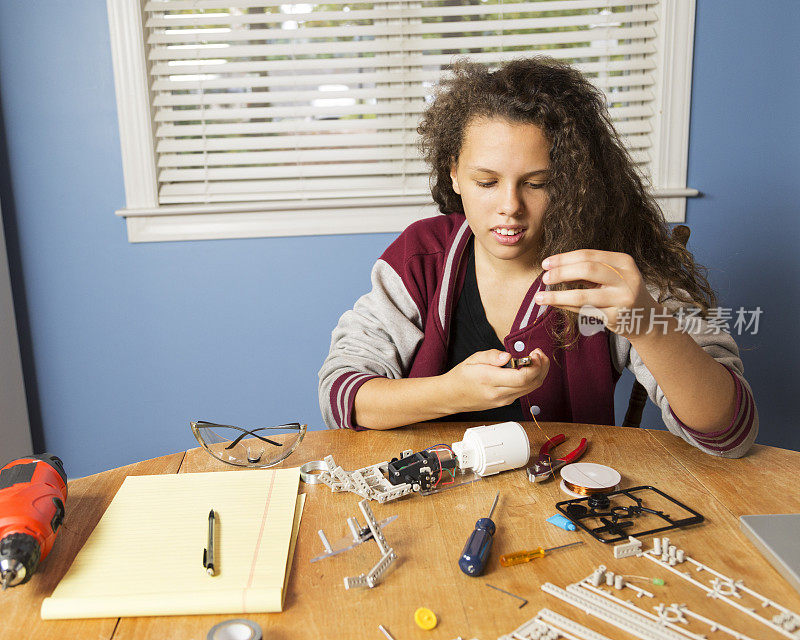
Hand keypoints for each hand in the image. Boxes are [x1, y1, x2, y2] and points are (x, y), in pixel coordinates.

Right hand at [443, 348, 549, 412]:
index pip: (521, 378)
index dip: (534, 366)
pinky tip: (529, 369)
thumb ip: (491, 356)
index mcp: (490, 380)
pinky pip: (524, 391)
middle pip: (531, 384)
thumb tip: (508, 356)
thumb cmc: (461, 376)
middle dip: (541, 367)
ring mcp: (503, 400)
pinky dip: (532, 379)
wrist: (451, 396)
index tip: (534, 353)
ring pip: (531, 389)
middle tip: (539, 353)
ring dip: (539, 374)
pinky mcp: (505, 402)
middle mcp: (499, 394)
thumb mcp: (472, 359)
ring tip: (537, 359)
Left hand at [534, 249, 660, 339]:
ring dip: (557, 296)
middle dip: (561, 273)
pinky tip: (554, 304)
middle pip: (587, 270)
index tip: (545, 263)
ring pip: (582, 295)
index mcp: (624, 262)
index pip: (588, 255)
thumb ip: (588, 270)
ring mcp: (622, 299)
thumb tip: (555, 267)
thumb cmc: (622, 292)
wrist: (647, 319)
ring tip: (539, 297)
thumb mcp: (613, 276)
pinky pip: (584, 311)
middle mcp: (626, 278)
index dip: (564, 258)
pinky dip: (566, 306)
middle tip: (544, 278)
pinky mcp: (616, 318)